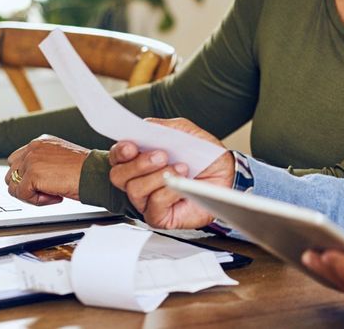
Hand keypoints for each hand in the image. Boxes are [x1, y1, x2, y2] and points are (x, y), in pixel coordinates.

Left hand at [5, 135, 89, 205]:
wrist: (96, 174)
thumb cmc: (85, 170)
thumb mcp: (60, 160)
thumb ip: (42, 163)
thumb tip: (28, 179)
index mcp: (40, 142)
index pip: (17, 161)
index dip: (28, 177)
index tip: (45, 183)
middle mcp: (33, 147)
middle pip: (12, 174)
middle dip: (26, 186)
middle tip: (47, 191)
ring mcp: (31, 160)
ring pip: (13, 186)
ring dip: (31, 194)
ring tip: (51, 193)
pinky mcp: (33, 174)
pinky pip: (22, 195)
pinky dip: (36, 201)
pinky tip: (54, 196)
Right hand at [107, 117, 232, 228]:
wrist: (226, 174)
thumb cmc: (203, 155)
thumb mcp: (185, 133)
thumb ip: (164, 128)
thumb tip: (146, 126)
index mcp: (140, 158)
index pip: (117, 156)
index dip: (120, 152)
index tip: (131, 146)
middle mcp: (139, 180)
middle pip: (119, 176)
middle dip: (139, 164)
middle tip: (161, 155)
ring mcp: (146, 200)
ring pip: (135, 190)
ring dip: (158, 177)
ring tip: (181, 168)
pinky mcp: (159, 216)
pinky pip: (154, 205)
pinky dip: (168, 192)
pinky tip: (182, 184)